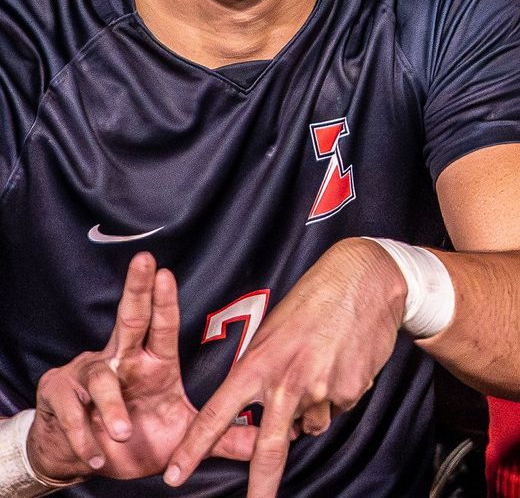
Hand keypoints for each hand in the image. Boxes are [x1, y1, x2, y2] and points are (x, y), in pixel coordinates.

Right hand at [30, 253, 255, 482]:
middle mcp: (121, 359)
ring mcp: (88, 374)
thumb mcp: (179, 437)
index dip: (165, 301)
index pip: (162, 326)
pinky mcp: (60, 396)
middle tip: (145, 261)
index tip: (167, 272)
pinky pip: (71, 411)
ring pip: (101, 377)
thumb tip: (263, 442)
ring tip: (123, 432)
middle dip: (137, 288)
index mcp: (152, 363)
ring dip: (112, 406)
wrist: (83, 456)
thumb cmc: (135, 437)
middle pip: (130, 318)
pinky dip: (83, 435)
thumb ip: (218, 437)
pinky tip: (94, 454)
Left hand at [164, 237, 406, 496]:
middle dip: (260, 487)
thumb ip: (263, 375)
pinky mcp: (350, 390)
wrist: (366, 276)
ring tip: (322, 364)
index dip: (193, 448)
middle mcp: (288, 381)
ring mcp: (321, 388)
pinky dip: (337, 393)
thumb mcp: (273, 330)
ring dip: (312, 409)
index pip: (217, 414)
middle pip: (269, 449)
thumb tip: (271, 416)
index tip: (173, 476)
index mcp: (259, 363)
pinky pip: (337, 408)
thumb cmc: (314, 298)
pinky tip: (342, 361)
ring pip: (311, 424)